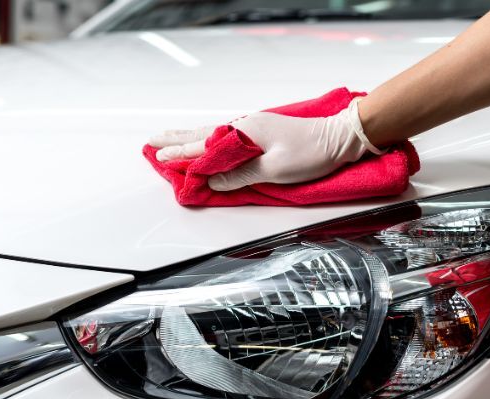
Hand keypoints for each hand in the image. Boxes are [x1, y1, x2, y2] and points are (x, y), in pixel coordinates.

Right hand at [149, 100, 381, 190]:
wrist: (338, 139)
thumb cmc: (310, 153)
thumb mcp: (274, 169)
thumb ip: (241, 175)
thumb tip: (213, 180)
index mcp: (244, 132)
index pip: (205, 146)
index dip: (181, 155)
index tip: (159, 159)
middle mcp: (244, 126)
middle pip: (202, 135)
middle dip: (176, 140)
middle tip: (151, 142)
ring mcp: (252, 128)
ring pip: (211, 134)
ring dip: (188, 138)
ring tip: (168, 139)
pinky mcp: (260, 134)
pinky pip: (224, 137)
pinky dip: (207, 140)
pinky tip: (203, 142)